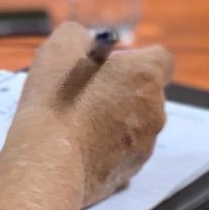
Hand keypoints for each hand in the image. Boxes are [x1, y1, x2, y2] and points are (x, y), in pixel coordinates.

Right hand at [13, 22, 170, 207]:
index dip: (135, 57)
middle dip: (120, 89)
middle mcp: (154, 112)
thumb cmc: (57, 102)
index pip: (160, 59)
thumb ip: (80, 35)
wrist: (48, 162)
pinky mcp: (128, 174)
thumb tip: (85, 42)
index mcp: (146, 77)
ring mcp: (144, 147)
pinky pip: (119, 154)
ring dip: (110, 120)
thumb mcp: (61, 46)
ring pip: (133, 126)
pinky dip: (102, 150)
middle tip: (85, 91)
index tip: (108, 63)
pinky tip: (74, 146)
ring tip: (73, 121)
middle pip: (146, 93)